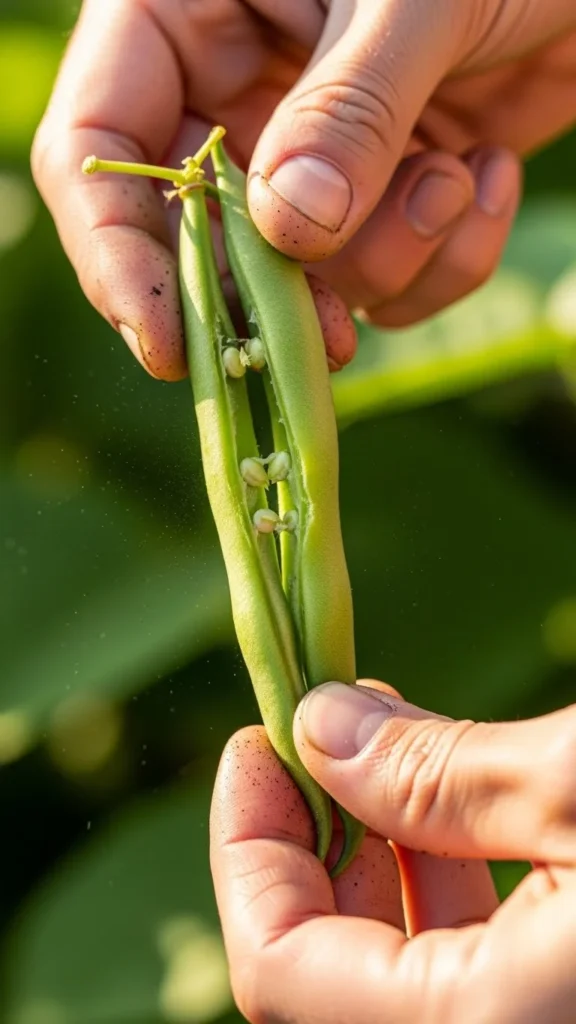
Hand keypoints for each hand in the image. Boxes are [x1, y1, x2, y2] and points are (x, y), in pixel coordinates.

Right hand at [33, 1, 575, 379]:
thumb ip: (348, 110)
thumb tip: (289, 233)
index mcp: (191, 14)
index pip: (99, 144)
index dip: (116, 252)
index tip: (166, 342)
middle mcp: (237, 96)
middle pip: (198, 238)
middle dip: (274, 295)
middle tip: (328, 337)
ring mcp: (310, 159)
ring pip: (304, 278)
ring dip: (389, 257)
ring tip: (455, 178)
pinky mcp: (382, 203)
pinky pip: (388, 281)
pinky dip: (449, 255)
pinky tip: (490, 174)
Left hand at [211, 681, 575, 1022]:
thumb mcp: (571, 783)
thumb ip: (436, 774)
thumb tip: (318, 727)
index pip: (279, 965)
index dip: (246, 847)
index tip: (259, 742)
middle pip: (329, 963)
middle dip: (311, 832)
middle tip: (321, 727)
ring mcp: (533, 1020)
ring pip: (404, 962)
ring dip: (377, 844)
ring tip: (386, 738)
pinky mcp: (560, 993)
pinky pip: (471, 961)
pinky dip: (444, 872)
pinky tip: (452, 793)